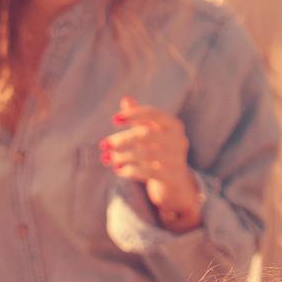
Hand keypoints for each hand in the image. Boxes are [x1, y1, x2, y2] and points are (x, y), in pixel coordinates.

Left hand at [100, 95, 201, 230]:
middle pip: (146, 135)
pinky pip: (147, 172)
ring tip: (106, 158)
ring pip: (145, 154)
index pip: (153, 113)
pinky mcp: (170, 176)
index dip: (133, 114)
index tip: (114, 119)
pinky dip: (129, 170)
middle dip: (122, 139)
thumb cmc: (160, 151)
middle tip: (104, 144)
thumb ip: (140, 117)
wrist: (176, 181)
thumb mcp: (152, 133)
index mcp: (174, 125)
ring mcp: (176, 159)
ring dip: (122, 156)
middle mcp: (178, 140)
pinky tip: (117, 170)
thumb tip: (126, 99)